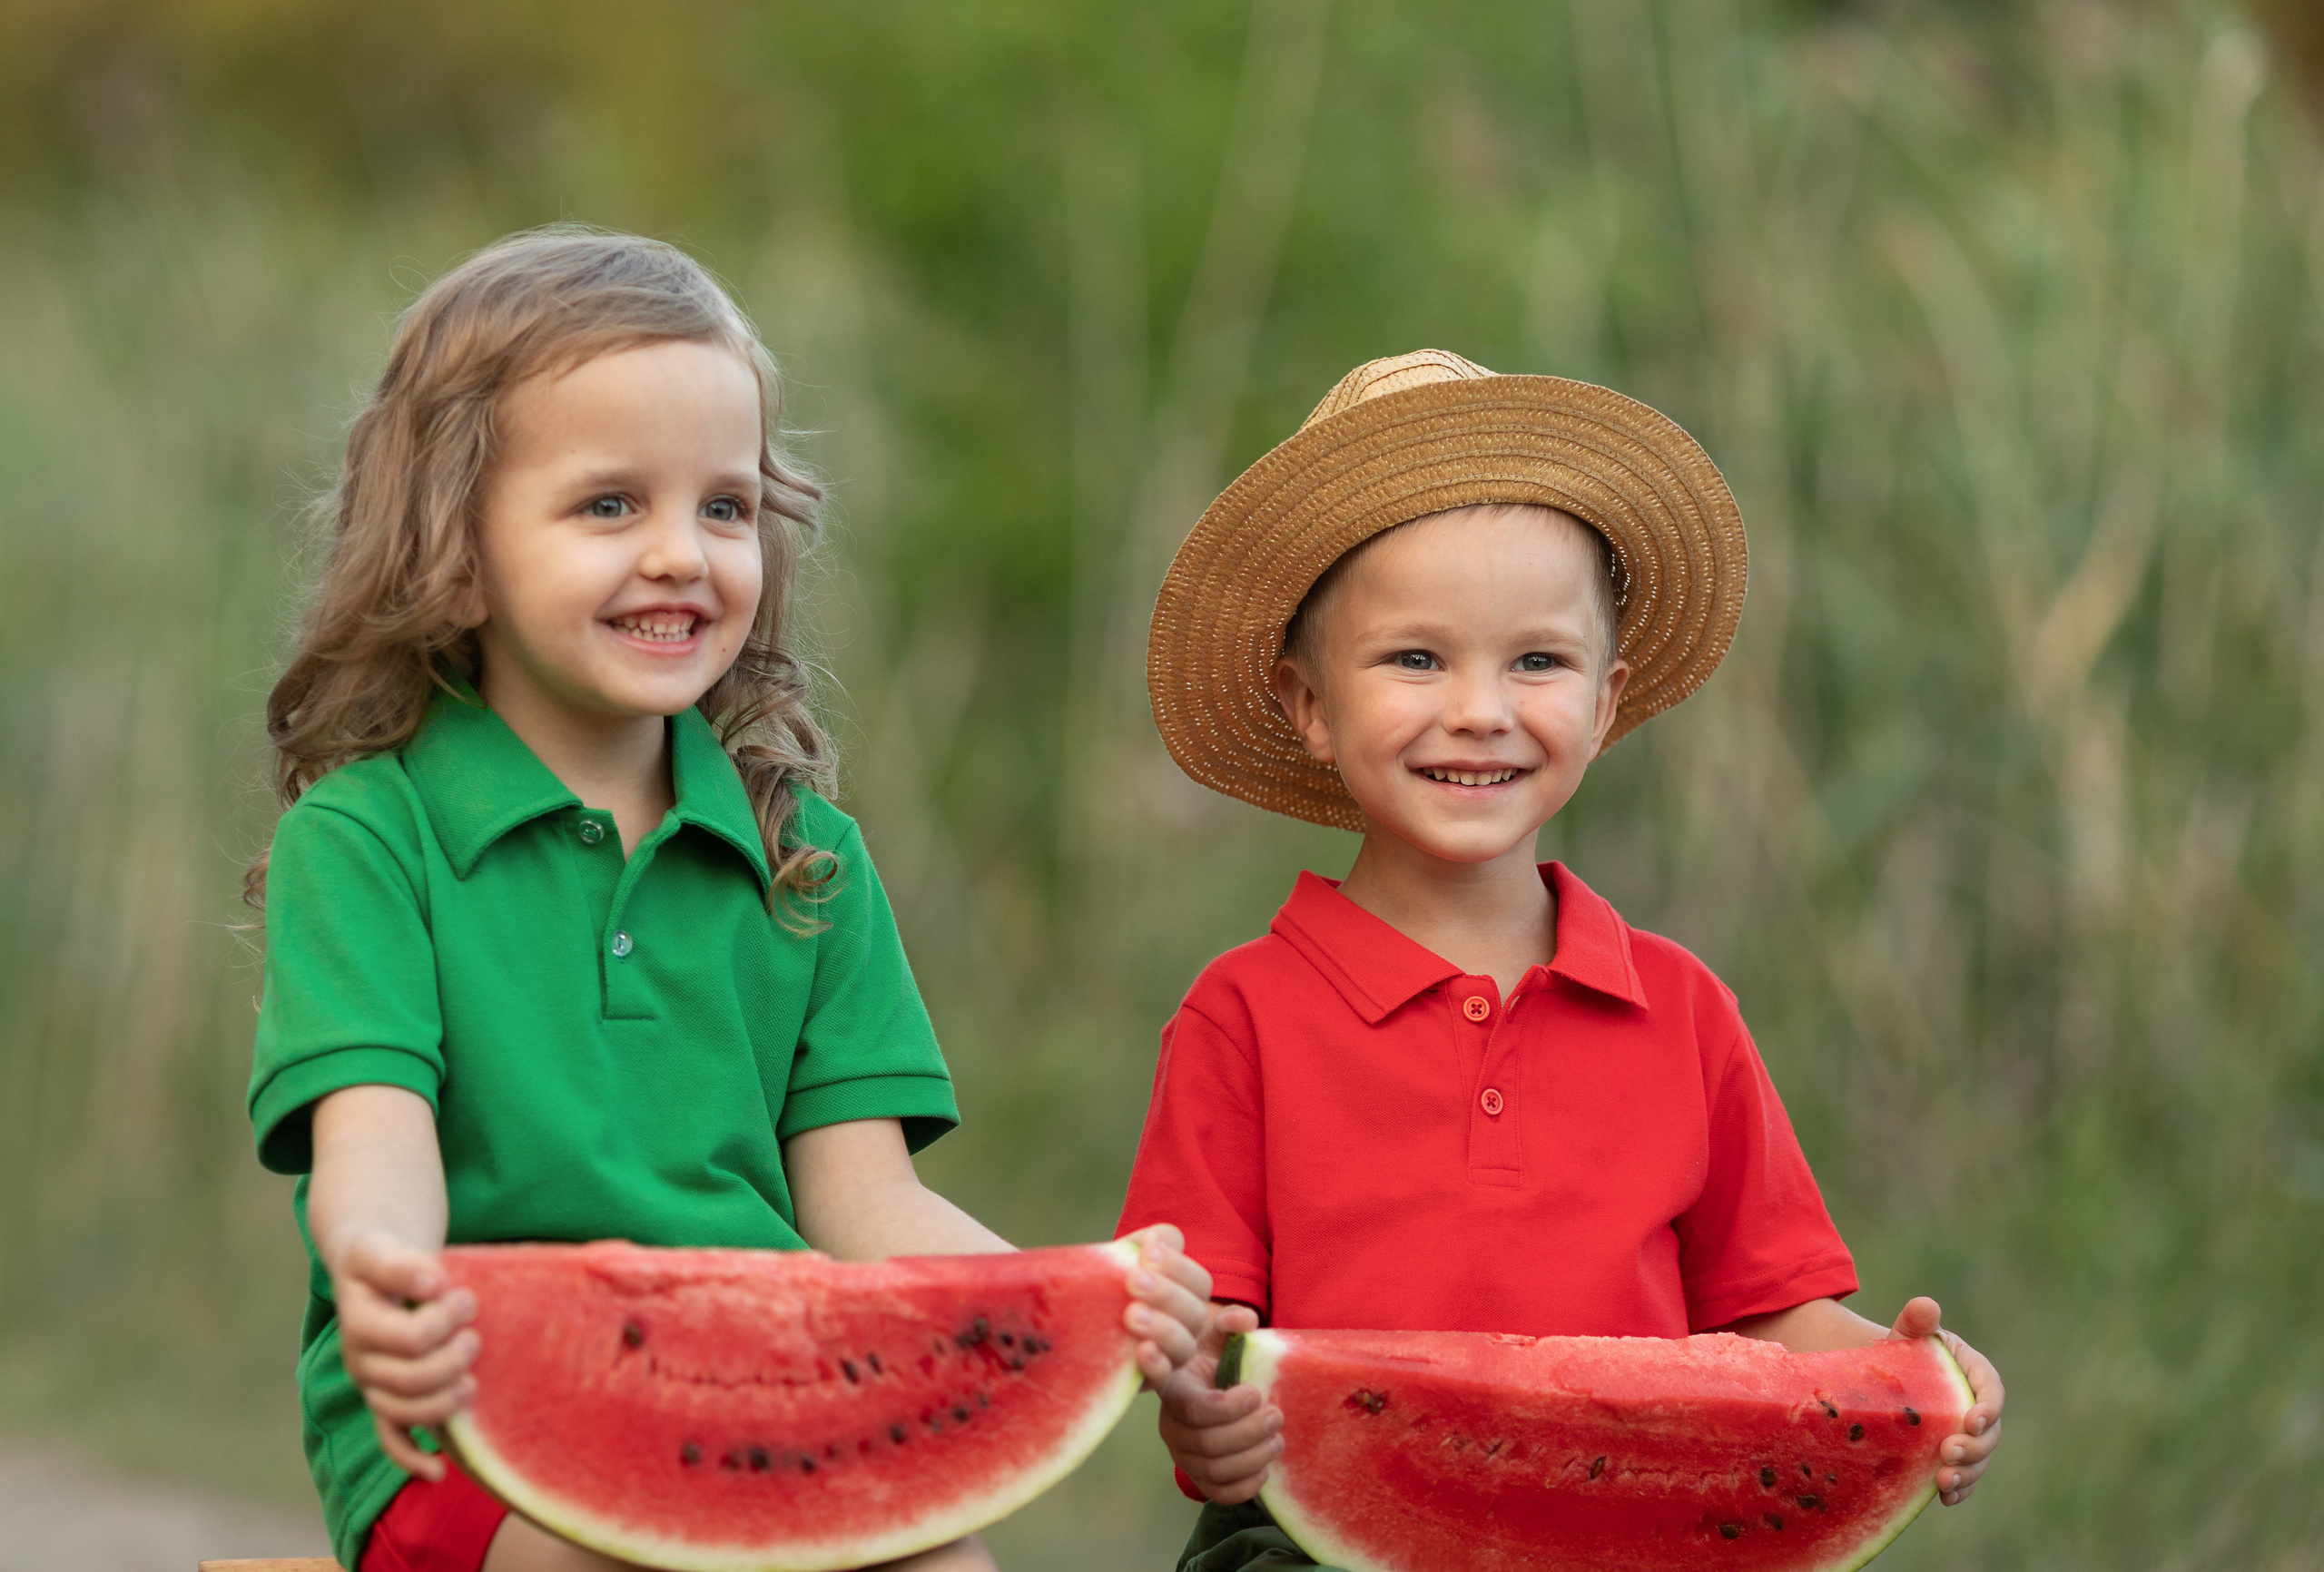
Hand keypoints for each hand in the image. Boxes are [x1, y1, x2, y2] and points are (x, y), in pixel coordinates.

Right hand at [329, 1223, 478, 1479]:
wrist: (369, 1268)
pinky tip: (438, 1471)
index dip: (445, 1322)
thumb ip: (404, 1264)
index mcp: (359, 1322)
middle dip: (452, 1361)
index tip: (468, 1299)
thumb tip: (434, 1283)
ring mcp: (370, 1384)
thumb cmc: (385, 1258)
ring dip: (442, 1403)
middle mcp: (359, 1359)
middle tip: (475, 1338)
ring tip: (472, 1384)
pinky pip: (389, 1439)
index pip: (409, 1339)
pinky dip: (412, 1458)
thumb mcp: (386, 1249)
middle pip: (409, 1380)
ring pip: (402, 1413)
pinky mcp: (382, 1399)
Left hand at [1119, 1224, 1213, 1387]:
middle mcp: (1185, 1324)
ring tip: (1132, 1315)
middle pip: (1196, 1312)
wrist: (1076, 1320)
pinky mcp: (1150, 1378)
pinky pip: (1164, 1377)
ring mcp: (1170, 1354)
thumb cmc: (1107, 1281)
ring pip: (1184, 1345)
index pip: (1198, 1281)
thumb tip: (1156, 1238)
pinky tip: (1141, 1349)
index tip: (1147, 1251)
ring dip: (1162, 1327)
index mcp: (1185, 1292)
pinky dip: (1156, 1363)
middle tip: (1134, 1280)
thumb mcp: (1125, 1257)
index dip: (1177, 1265)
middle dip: (1166, 1294)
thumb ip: (1146, 1243)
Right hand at [1158, 1303, 1281, 1503]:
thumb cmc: (1212, 1360)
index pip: (1192, 1408)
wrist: (1206, 1388)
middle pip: (1208, 1443)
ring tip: (1277, 1439)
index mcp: (1174, 1390)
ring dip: (1253, 1457)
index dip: (1225, 1407)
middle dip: (1250, 1431)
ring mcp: (1182, 1456)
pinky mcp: (1197, 1476)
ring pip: (1215, 1470)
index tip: (1255, 1392)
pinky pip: (1218, 1493)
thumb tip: (1247, 1320)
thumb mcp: (1217, 1336)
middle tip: (1276, 1414)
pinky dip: (1245, 1486)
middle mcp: (1171, 1427)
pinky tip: (1265, 1468)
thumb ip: (1231, 1323)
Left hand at [1889, 1297, 2002, 1504]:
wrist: (1881, 1377)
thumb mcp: (1904, 1334)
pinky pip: (1965, 1477)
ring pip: (1980, 1458)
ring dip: (1968, 1473)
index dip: (1989, 1406)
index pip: (1991, 1389)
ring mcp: (1967, 1434)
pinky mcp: (1954, 1456)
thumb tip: (1926, 1306)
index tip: (1972, 1421)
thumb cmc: (1897, 1350)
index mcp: (1972, 1372)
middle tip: (1947, 1453)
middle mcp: (1976, 1405)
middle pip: (1990, 1431)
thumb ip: (1915, 1321)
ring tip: (1944, 1482)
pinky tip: (1944, 1499)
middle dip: (1974, 1446)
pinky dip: (1960, 1490)